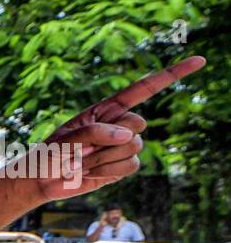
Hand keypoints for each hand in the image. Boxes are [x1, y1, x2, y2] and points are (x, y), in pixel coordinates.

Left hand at [13, 56, 204, 202]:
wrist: (42, 181)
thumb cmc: (48, 155)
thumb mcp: (64, 139)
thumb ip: (94, 133)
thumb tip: (129, 136)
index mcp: (106, 109)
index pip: (144, 89)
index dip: (172, 75)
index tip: (200, 61)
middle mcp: (117, 125)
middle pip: (138, 124)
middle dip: (112, 137)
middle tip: (84, 149)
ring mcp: (121, 146)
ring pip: (134, 148)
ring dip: (106, 158)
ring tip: (83, 162)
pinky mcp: (121, 166)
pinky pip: (131, 166)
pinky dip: (110, 172)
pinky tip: (92, 173)